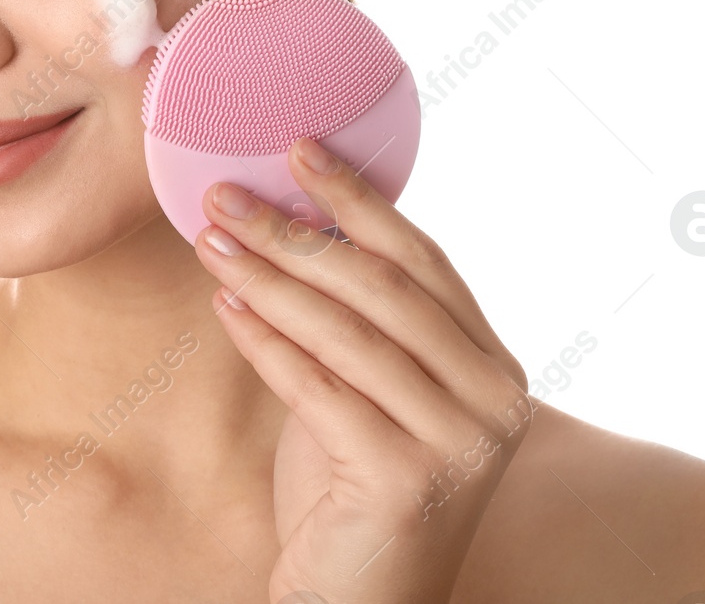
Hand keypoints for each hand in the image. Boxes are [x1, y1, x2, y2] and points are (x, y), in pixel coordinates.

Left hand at [194, 135, 533, 603]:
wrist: (359, 603)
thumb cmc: (354, 489)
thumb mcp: (370, 390)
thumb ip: (358, 321)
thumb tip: (292, 219)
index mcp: (492, 365)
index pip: (422, 259)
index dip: (358, 198)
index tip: (300, 146)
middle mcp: (493, 400)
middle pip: (384, 286)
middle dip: (298, 230)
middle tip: (226, 193)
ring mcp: (458, 444)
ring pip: (348, 332)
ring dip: (269, 277)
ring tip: (211, 239)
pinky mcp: (407, 481)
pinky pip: (320, 389)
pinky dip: (267, 341)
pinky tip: (226, 305)